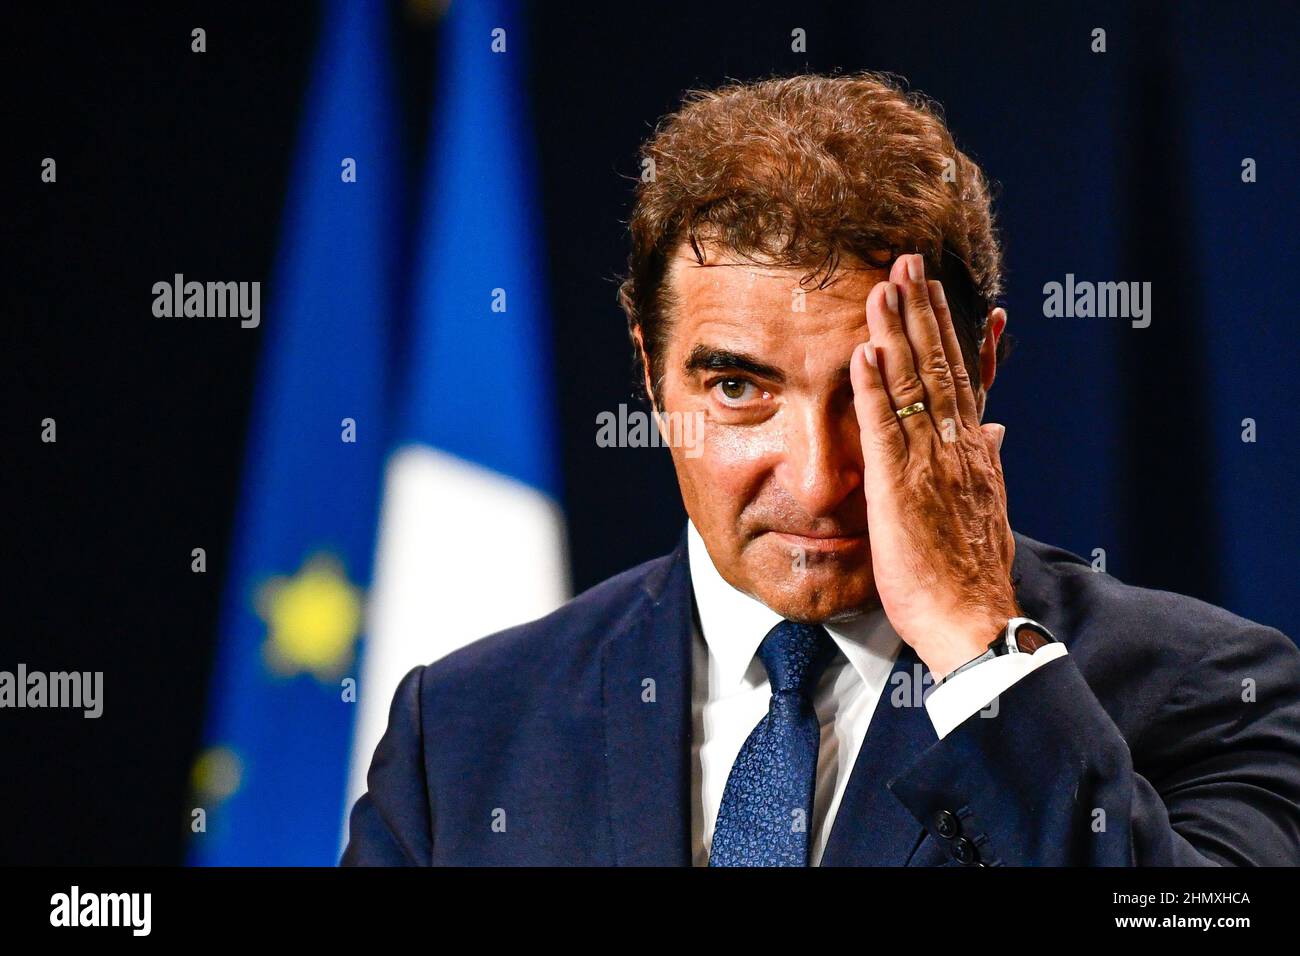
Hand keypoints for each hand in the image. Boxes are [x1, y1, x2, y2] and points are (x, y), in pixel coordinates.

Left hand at [849, 253, 1019, 678]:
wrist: (973, 621)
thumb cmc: (970, 573)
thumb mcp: (987, 507)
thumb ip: (987, 460)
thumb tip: (996, 426)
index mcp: (973, 452)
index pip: (958, 378)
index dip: (944, 331)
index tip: (932, 290)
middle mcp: (955, 448)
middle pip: (938, 366)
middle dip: (921, 312)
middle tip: (907, 260)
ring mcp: (929, 466)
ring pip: (913, 386)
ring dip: (897, 333)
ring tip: (883, 285)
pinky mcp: (899, 491)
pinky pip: (884, 430)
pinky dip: (875, 390)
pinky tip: (864, 353)